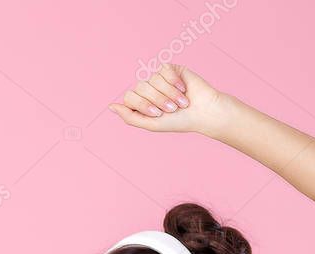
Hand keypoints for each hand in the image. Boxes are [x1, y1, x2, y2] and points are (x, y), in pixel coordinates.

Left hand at [108, 64, 226, 135]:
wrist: (203, 112)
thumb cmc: (179, 121)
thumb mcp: (151, 124)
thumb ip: (130, 117)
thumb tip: (111, 106)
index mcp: (142, 102)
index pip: (130, 97)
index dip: (142, 105)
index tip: (158, 114)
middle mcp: (148, 89)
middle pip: (140, 88)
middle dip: (157, 100)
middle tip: (172, 109)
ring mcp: (158, 77)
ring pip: (153, 80)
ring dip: (168, 93)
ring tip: (181, 102)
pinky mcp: (170, 68)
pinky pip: (164, 70)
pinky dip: (174, 82)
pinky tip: (183, 89)